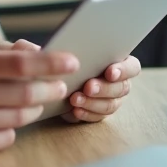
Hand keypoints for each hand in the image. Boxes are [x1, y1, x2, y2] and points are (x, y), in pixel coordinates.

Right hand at [0, 46, 78, 157]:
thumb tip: (38, 53)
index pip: (20, 63)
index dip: (51, 62)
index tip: (72, 60)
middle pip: (27, 93)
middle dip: (51, 89)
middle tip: (60, 86)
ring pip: (21, 117)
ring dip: (32, 108)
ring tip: (31, 101)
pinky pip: (6, 138)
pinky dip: (10, 129)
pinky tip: (0, 121)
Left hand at [7, 40, 140, 123]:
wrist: (38, 81)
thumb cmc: (44, 60)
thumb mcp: (35, 52)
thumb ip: (35, 49)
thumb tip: (38, 51)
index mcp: (112, 58)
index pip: (131, 65)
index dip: (123, 69)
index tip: (109, 71)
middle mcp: (114, 80)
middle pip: (122, 87)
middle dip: (105, 88)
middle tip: (88, 86)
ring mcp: (107, 98)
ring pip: (111, 104)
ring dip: (95, 102)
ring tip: (75, 99)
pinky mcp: (96, 112)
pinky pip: (98, 116)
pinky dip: (87, 113)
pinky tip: (74, 110)